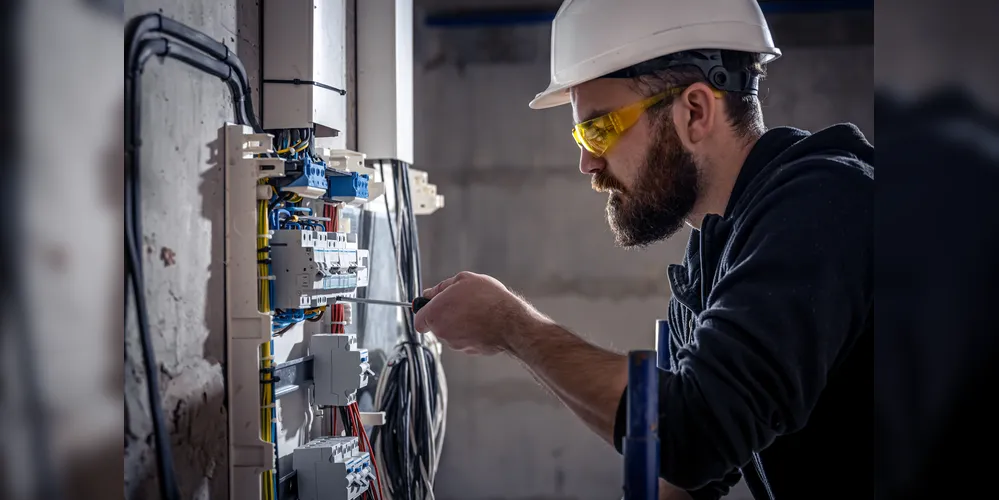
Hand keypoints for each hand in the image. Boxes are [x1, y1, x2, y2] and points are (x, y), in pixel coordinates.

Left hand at [414, 272, 549, 354]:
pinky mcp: (470, 351)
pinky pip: (466, 340)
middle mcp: (442, 332)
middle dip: (446, 315)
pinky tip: (483, 322)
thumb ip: (442, 287)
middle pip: (437, 325)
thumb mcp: (463, 280)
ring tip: (477, 311)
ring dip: (460, 323)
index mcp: (435, 314)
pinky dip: (472, 332)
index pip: (418, 320)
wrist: (510, 322)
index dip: (425, 312)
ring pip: (452, 333)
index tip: (433, 306)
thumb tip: (430, 293)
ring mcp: (456, 344)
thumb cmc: (487, 299)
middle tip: (462, 302)